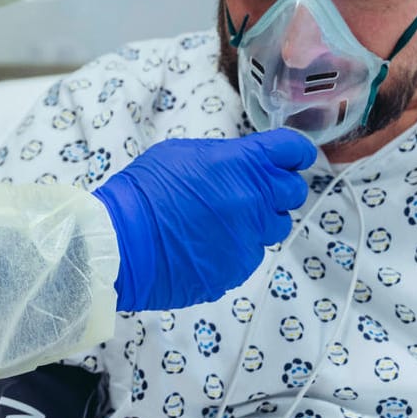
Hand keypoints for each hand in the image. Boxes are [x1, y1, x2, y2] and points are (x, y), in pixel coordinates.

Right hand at [92, 129, 316, 311]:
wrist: (120, 242)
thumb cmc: (142, 193)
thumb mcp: (181, 155)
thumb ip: (224, 157)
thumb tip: (244, 164)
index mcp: (239, 165)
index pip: (291, 149)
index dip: (296, 152)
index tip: (294, 157)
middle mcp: (252, 200)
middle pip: (292, 192)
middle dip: (278, 190)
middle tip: (252, 192)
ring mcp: (248, 238)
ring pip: (274, 227)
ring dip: (257, 222)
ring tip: (220, 222)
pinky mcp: (239, 268)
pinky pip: (250, 254)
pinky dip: (235, 248)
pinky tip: (205, 245)